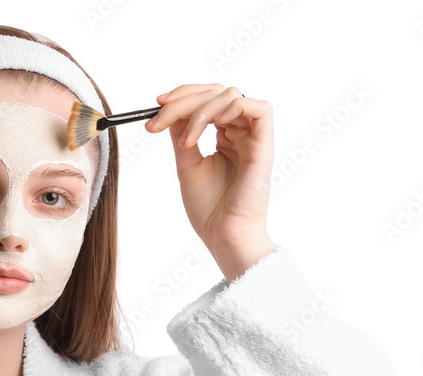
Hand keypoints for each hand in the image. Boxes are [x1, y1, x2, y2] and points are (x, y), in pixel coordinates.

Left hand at [146, 83, 276, 278]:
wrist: (224, 235)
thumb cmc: (209, 210)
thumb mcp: (187, 164)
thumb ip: (181, 133)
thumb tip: (169, 107)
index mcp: (225, 138)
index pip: (207, 100)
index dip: (182, 96)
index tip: (156, 106)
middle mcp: (241, 133)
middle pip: (216, 92)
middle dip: (184, 99)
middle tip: (159, 117)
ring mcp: (254, 137)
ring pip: (230, 95)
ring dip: (200, 110)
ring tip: (185, 142)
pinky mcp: (265, 143)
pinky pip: (257, 107)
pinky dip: (228, 109)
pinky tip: (207, 130)